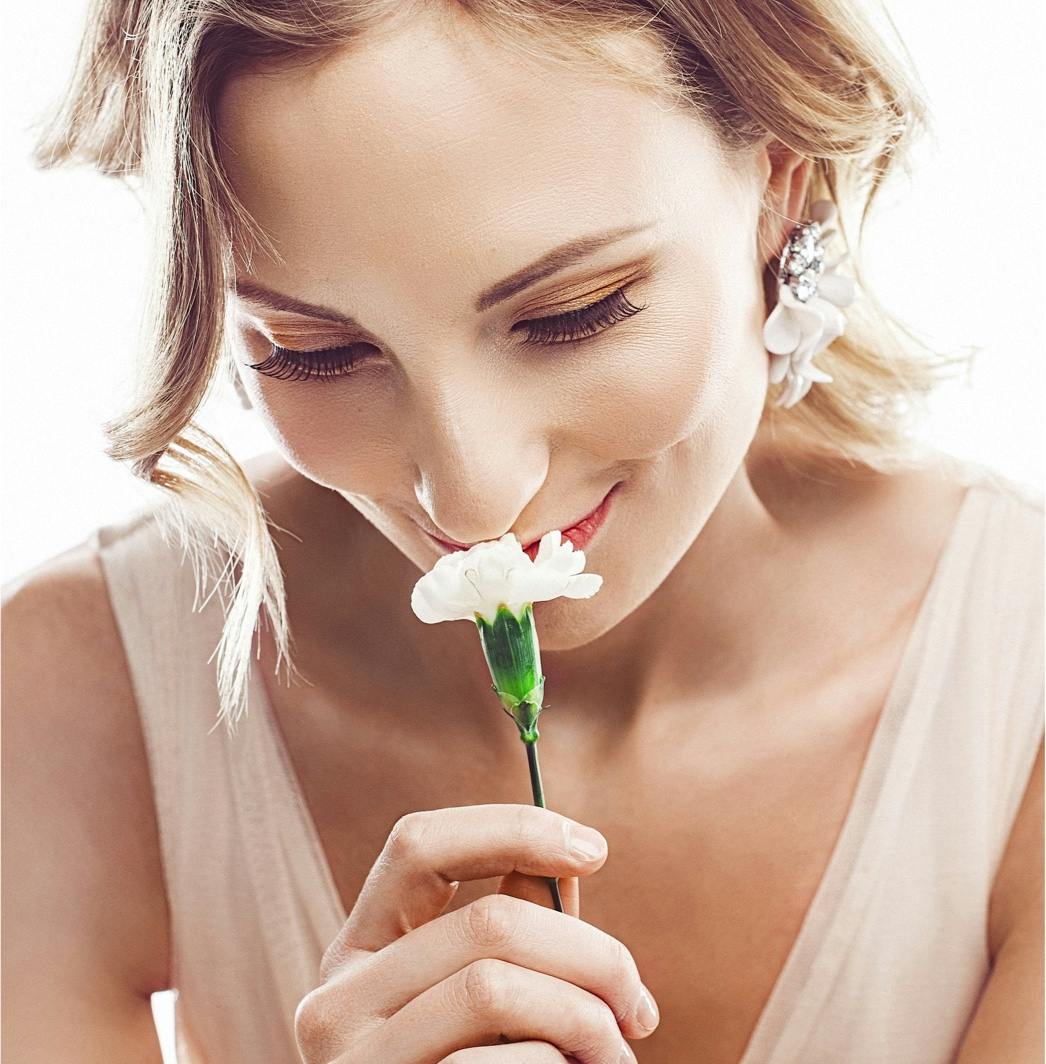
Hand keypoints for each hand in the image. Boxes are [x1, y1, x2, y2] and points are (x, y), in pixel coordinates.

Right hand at [293, 804, 659, 1062]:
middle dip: (591, 955)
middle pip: (485, 922)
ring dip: (585, 1018)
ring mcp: (354, 1062)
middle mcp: (336, 999)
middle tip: (638, 1005)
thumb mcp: (489, 998)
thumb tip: (569, 857)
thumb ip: (515, 928)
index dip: (511, 829)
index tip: (594, 849)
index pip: (418, 845)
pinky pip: (503, 1063)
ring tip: (614, 1053)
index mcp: (361, 949)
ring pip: (495, 986)